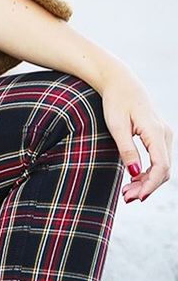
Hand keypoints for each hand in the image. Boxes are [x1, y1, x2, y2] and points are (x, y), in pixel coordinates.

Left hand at [98, 64, 172, 202]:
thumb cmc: (115, 101)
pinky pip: (158, 160)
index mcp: (156, 131)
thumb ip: (127, 149)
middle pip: (163, 170)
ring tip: (127, 193)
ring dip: (147, 182)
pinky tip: (133, 180)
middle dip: (147, 187)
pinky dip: (148, 172)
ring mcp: (164, 135)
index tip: (136, 197)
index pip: (161, 166)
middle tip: (126, 198)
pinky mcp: (159, 136)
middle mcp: (165, 134)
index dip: (150, 184)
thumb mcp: (116, 125)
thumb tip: (135, 173)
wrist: (120, 82)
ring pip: (162, 166)